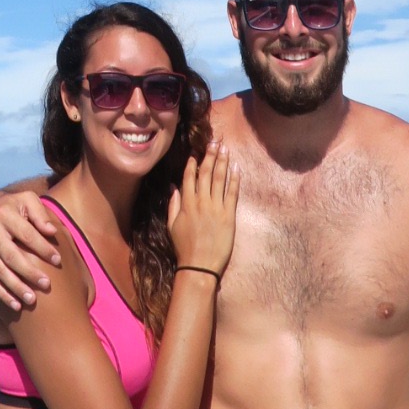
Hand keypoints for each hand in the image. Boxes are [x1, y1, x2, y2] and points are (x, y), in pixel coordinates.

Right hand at [0, 189, 62, 311]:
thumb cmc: (15, 206)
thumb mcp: (28, 200)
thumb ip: (40, 214)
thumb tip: (51, 232)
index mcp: (4, 214)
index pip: (26, 234)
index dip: (42, 248)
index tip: (57, 260)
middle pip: (11, 256)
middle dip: (29, 272)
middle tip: (46, 284)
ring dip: (15, 287)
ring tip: (32, 300)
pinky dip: (2, 294)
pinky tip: (16, 306)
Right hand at [166, 143, 238, 276]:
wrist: (199, 266)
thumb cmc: (184, 247)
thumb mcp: (172, 225)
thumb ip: (173, 204)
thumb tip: (173, 187)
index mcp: (187, 203)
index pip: (190, 177)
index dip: (193, 164)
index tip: (196, 153)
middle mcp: (201, 202)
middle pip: (206, 173)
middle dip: (210, 156)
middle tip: (214, 142)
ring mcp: (216, 207)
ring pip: (220, 179)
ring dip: (223, 162)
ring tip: (225, 149)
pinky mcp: (229, 215)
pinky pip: (232, 193)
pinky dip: (234, 179)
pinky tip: (236, 168)